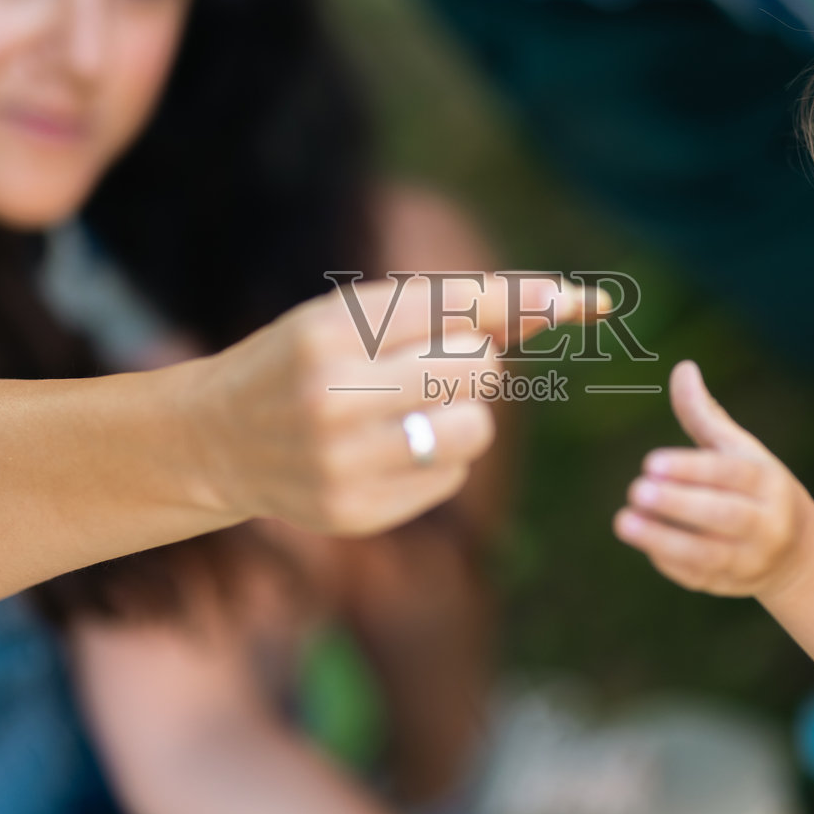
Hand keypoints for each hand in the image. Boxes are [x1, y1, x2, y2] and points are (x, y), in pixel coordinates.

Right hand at [187, 274, 587, 538]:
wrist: (219, 440)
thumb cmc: (308, 360)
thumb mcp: (357, 315)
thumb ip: (456, 306)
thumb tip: (576, 302)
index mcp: (331, 330)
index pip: (458, 307)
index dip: (529, 301)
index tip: (594, 302)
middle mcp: (333, 395)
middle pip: (476, 368)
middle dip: (470, 364)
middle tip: (427, 368)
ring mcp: (342, 461)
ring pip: (474, 429)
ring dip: (461, 416)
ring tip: (411, 412)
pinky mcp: (354, 512)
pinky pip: (451, 479)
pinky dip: (438, 462)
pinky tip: (388, 454)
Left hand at [614, 360, 813, 597]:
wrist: (797, 553)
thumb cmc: (755, 487)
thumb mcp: (738, 450)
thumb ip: (705, 415)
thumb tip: (682, 368)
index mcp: (767, 482)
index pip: (730, 475)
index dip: (692, 469)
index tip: (651, 462)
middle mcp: (766, 522)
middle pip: (724, 516)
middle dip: (679, 504)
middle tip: (636, 491)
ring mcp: (751, 559)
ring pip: (709, 554)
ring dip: (664, 539)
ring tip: (623, 521)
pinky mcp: (731, 586)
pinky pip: (699, 577)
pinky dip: (670, 562)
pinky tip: (644, 544)